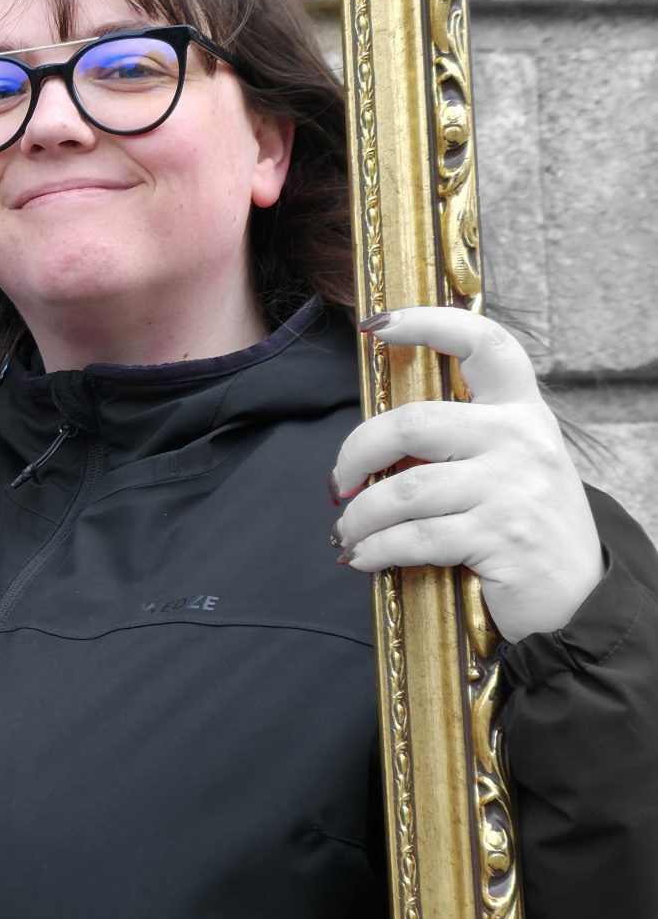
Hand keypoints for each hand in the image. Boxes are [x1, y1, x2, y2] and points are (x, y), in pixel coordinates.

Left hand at [329, 307, 604, 642]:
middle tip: (337, 483)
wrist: (581, 596)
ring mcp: (513, 489)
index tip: (376, 326)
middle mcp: (520, 440)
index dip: (426, 323)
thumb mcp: (514, 463)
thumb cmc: (529, 523)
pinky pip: (415, 538)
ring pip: (405, 490)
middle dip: (355, 453)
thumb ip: (465, 436)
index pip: (483, 344)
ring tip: (345, 534)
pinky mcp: (501, 538)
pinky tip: (363, 557)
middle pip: (412, 423)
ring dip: (359, 516)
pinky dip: (376, 549)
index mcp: (522, 410)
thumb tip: (380, 437)